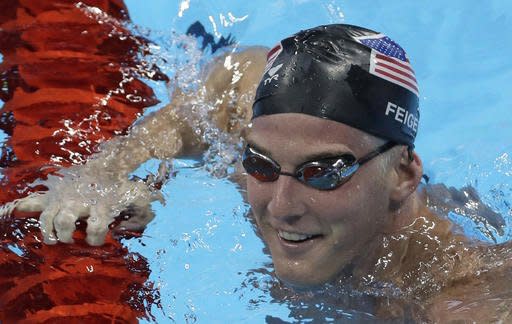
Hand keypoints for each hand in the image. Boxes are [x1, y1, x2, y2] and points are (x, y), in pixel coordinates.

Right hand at [4, 161, 169, 245]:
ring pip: (47, 215)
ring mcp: (66, 197)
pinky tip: (14, 214)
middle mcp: (80, 201)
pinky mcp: (56, 194)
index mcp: (101, 204)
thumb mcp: (141, 198)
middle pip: (64, 219)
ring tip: (52, 239)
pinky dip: (24, 207)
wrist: (109, 164)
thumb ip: (142, 215)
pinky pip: (35, 200)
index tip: (96, 238)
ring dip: (46, 229)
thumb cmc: (124, 187)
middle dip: (64, 234)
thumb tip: (127, 228)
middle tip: (69, 239)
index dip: (96, 237)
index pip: (96, 227)